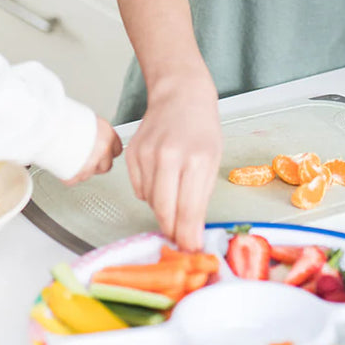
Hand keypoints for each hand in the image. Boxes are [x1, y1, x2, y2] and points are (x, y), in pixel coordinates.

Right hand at [65, 117, 122, 184]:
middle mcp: (102, 151)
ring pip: (90, 173)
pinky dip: (68, 173)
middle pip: (106, 165)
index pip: (117, 150)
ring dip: (83, 168)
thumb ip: (96, 133)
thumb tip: (96, 138)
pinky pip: (74, 178)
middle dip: (97, 163)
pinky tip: (62, 162)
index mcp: (107, 135)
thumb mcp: (87, 120)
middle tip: (84, 156)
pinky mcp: (75, 176)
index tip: (103, 152)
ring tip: (70, 155)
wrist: (48, 126)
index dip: (108, 151)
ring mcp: (90, 165)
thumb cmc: (64, 119)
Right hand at [124, 67, 221, 250]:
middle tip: (180, 238)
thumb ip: (201, 198)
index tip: (190, 249)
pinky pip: (138, 189)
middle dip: (172, 230)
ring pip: (150, 201)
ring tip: (174, 191)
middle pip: (164, 210)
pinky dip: (150, 192)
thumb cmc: (201, 127)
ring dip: (162, 208)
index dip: (188, 235)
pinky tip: (161, 177)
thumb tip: (191, 232)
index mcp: (196, 159)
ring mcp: (146, 154)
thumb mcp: (212, 161)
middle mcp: (168, 156)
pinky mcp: (132, 154)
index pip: (189, 209)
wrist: (180, 95)